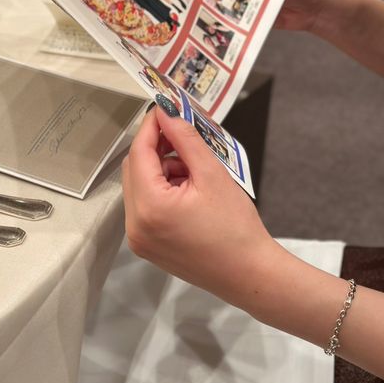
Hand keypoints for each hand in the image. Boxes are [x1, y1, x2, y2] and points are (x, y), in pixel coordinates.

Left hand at [122, 107, 277, 309]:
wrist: (249, 274)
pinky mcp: (145, 245)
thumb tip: (167, 112)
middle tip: (182, 137)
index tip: (164, 108)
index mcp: (149, 207)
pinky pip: (144, 205)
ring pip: (138, 186)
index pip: (139, 153)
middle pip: (134, 169)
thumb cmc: (236, 226)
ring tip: (193, 171)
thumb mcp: (212, 175)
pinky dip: (160, 190)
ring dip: (160, 170)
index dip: (151, 127)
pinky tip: (187, 190)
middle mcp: (134, 224)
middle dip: (156, 149)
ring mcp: (137, 238)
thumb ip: (186, 140)